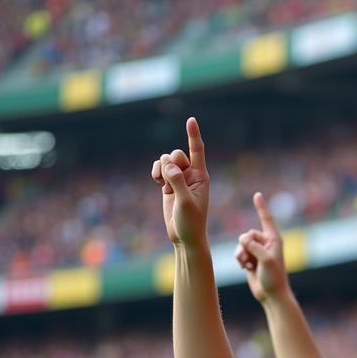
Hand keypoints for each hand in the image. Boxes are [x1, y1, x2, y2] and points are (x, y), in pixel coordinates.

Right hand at [152, 116, 208, 246]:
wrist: (185, 237)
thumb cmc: (191, 222)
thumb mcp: (185, 202)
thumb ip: (177, 181)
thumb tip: (167, 163)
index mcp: (201, 176)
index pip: (197, 151)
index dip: (193, 135)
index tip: (191, 120)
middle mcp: (191, 175)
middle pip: (177, 154)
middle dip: (170, 161)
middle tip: (170, 177)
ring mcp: (179, 179)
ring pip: (166, 160)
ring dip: (161, 167)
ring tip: (161, 182)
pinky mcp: (168, 185)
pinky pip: (160, 168)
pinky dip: (156, 171)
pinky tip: (157, 181)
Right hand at [234, 192, 290, 302]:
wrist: (271, 295)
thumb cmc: (273, 278)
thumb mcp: (265, 260)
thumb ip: (254, 246)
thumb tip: (242, 239)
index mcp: (274, 240)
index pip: (267, 219)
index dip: (261, 207)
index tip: (257, 195)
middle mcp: (266, 243)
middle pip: (248, 234)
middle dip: (246, 245)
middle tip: (251, 258)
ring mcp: (257, 251)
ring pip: (241, 244)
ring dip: (242, 254)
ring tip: (248, 265)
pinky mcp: (250, 259)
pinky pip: (239, 252)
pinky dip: (240, 259)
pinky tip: (245, 268)